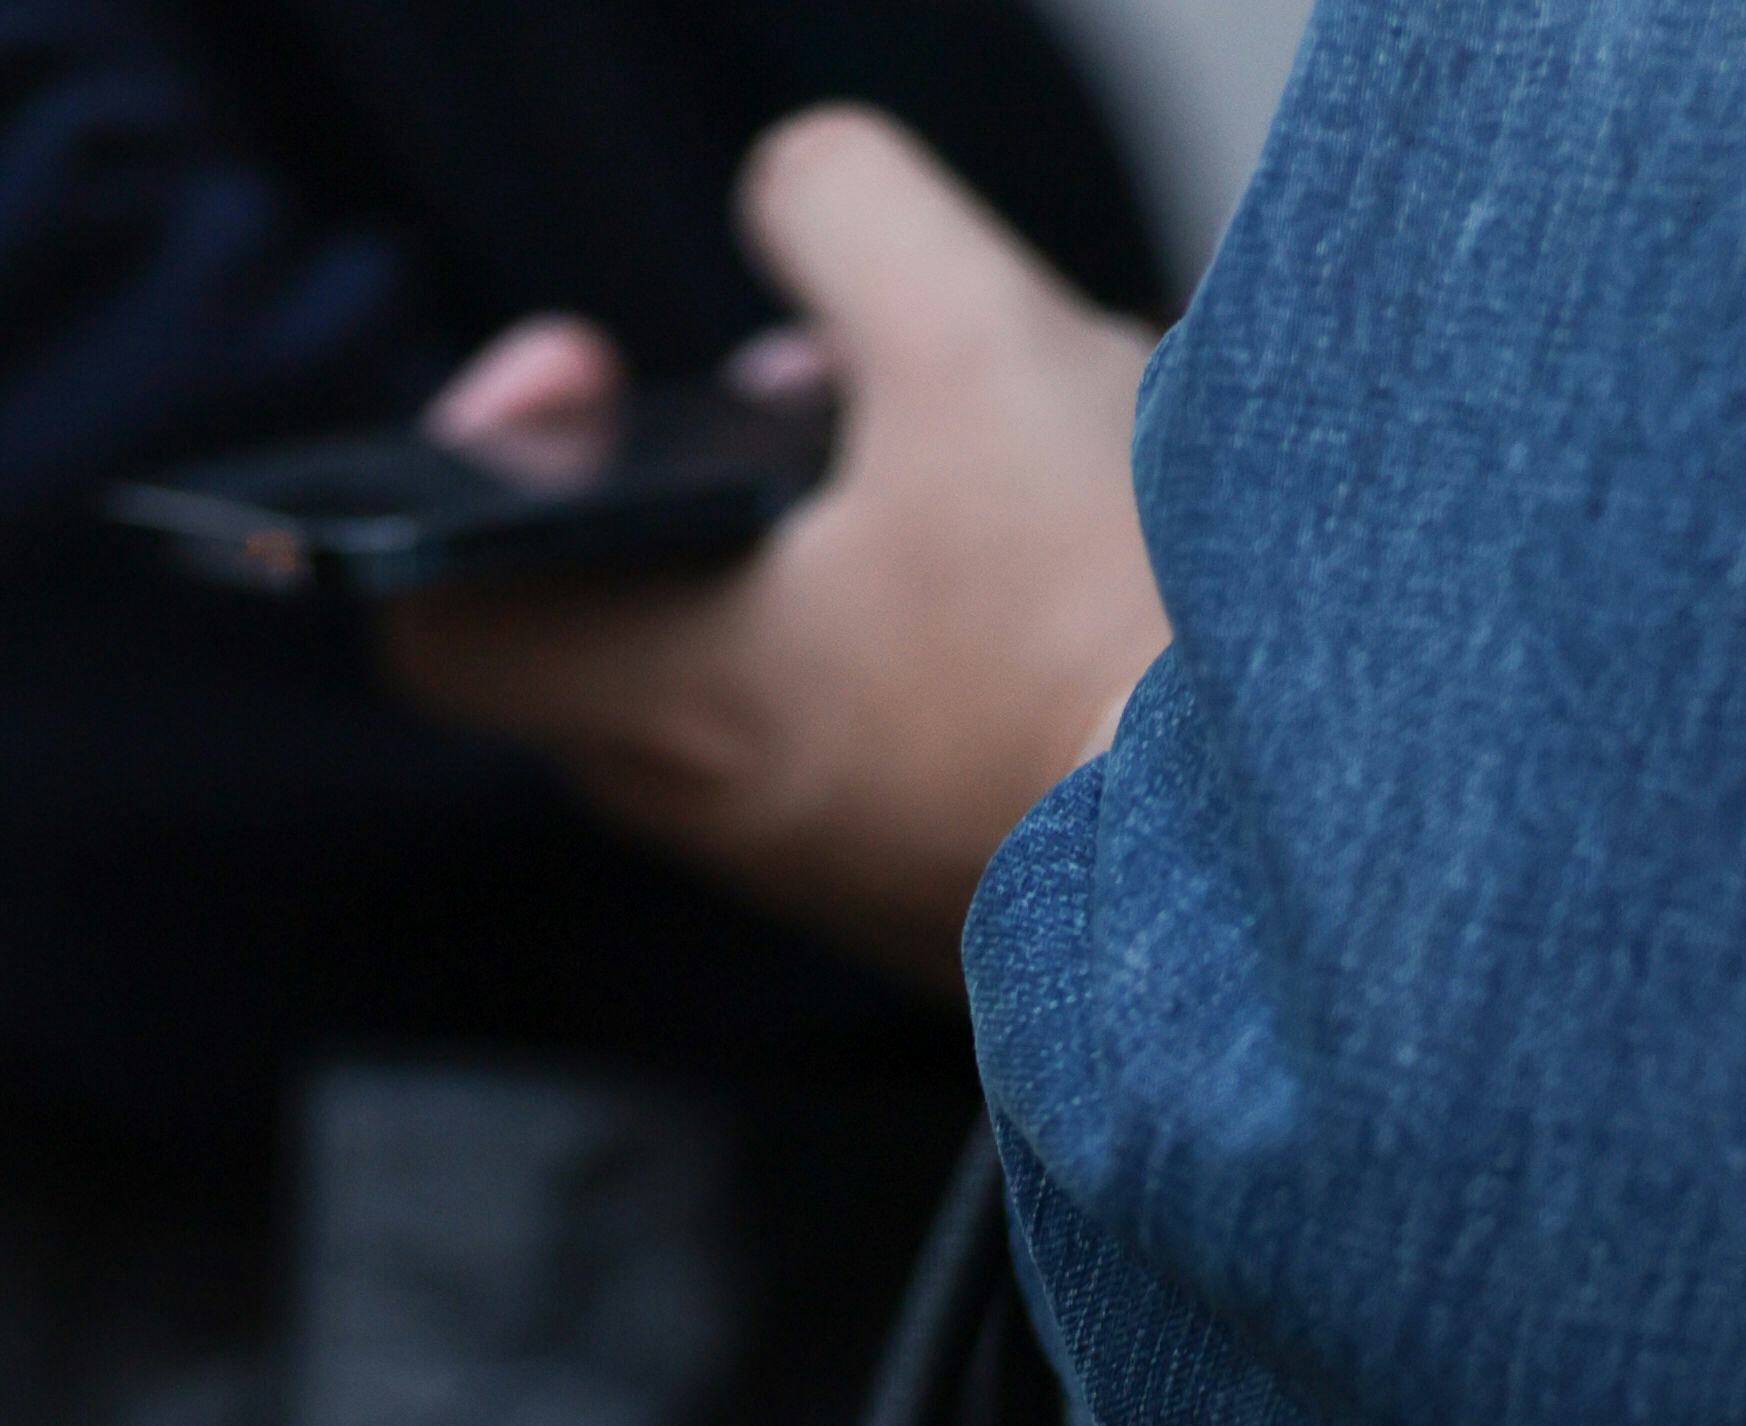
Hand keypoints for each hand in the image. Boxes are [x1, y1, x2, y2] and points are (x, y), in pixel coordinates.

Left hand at [383, 113, 1165, 992]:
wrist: (1303, 856)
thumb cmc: (1117, 627)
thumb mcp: (970, 330)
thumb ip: (841, 206)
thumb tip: (801, 193)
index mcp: (688, 697)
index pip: (443, 626)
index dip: (474, 470)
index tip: (584, 379)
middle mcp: (738, 821)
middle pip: (609, 640)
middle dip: (680, 491)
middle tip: (796, 397)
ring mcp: (841, 884)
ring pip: (747, 697)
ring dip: (804, 568)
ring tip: (939, 470)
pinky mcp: (949, 913)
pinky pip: (862, 768)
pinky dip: (896, 658)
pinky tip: (1023, 582)